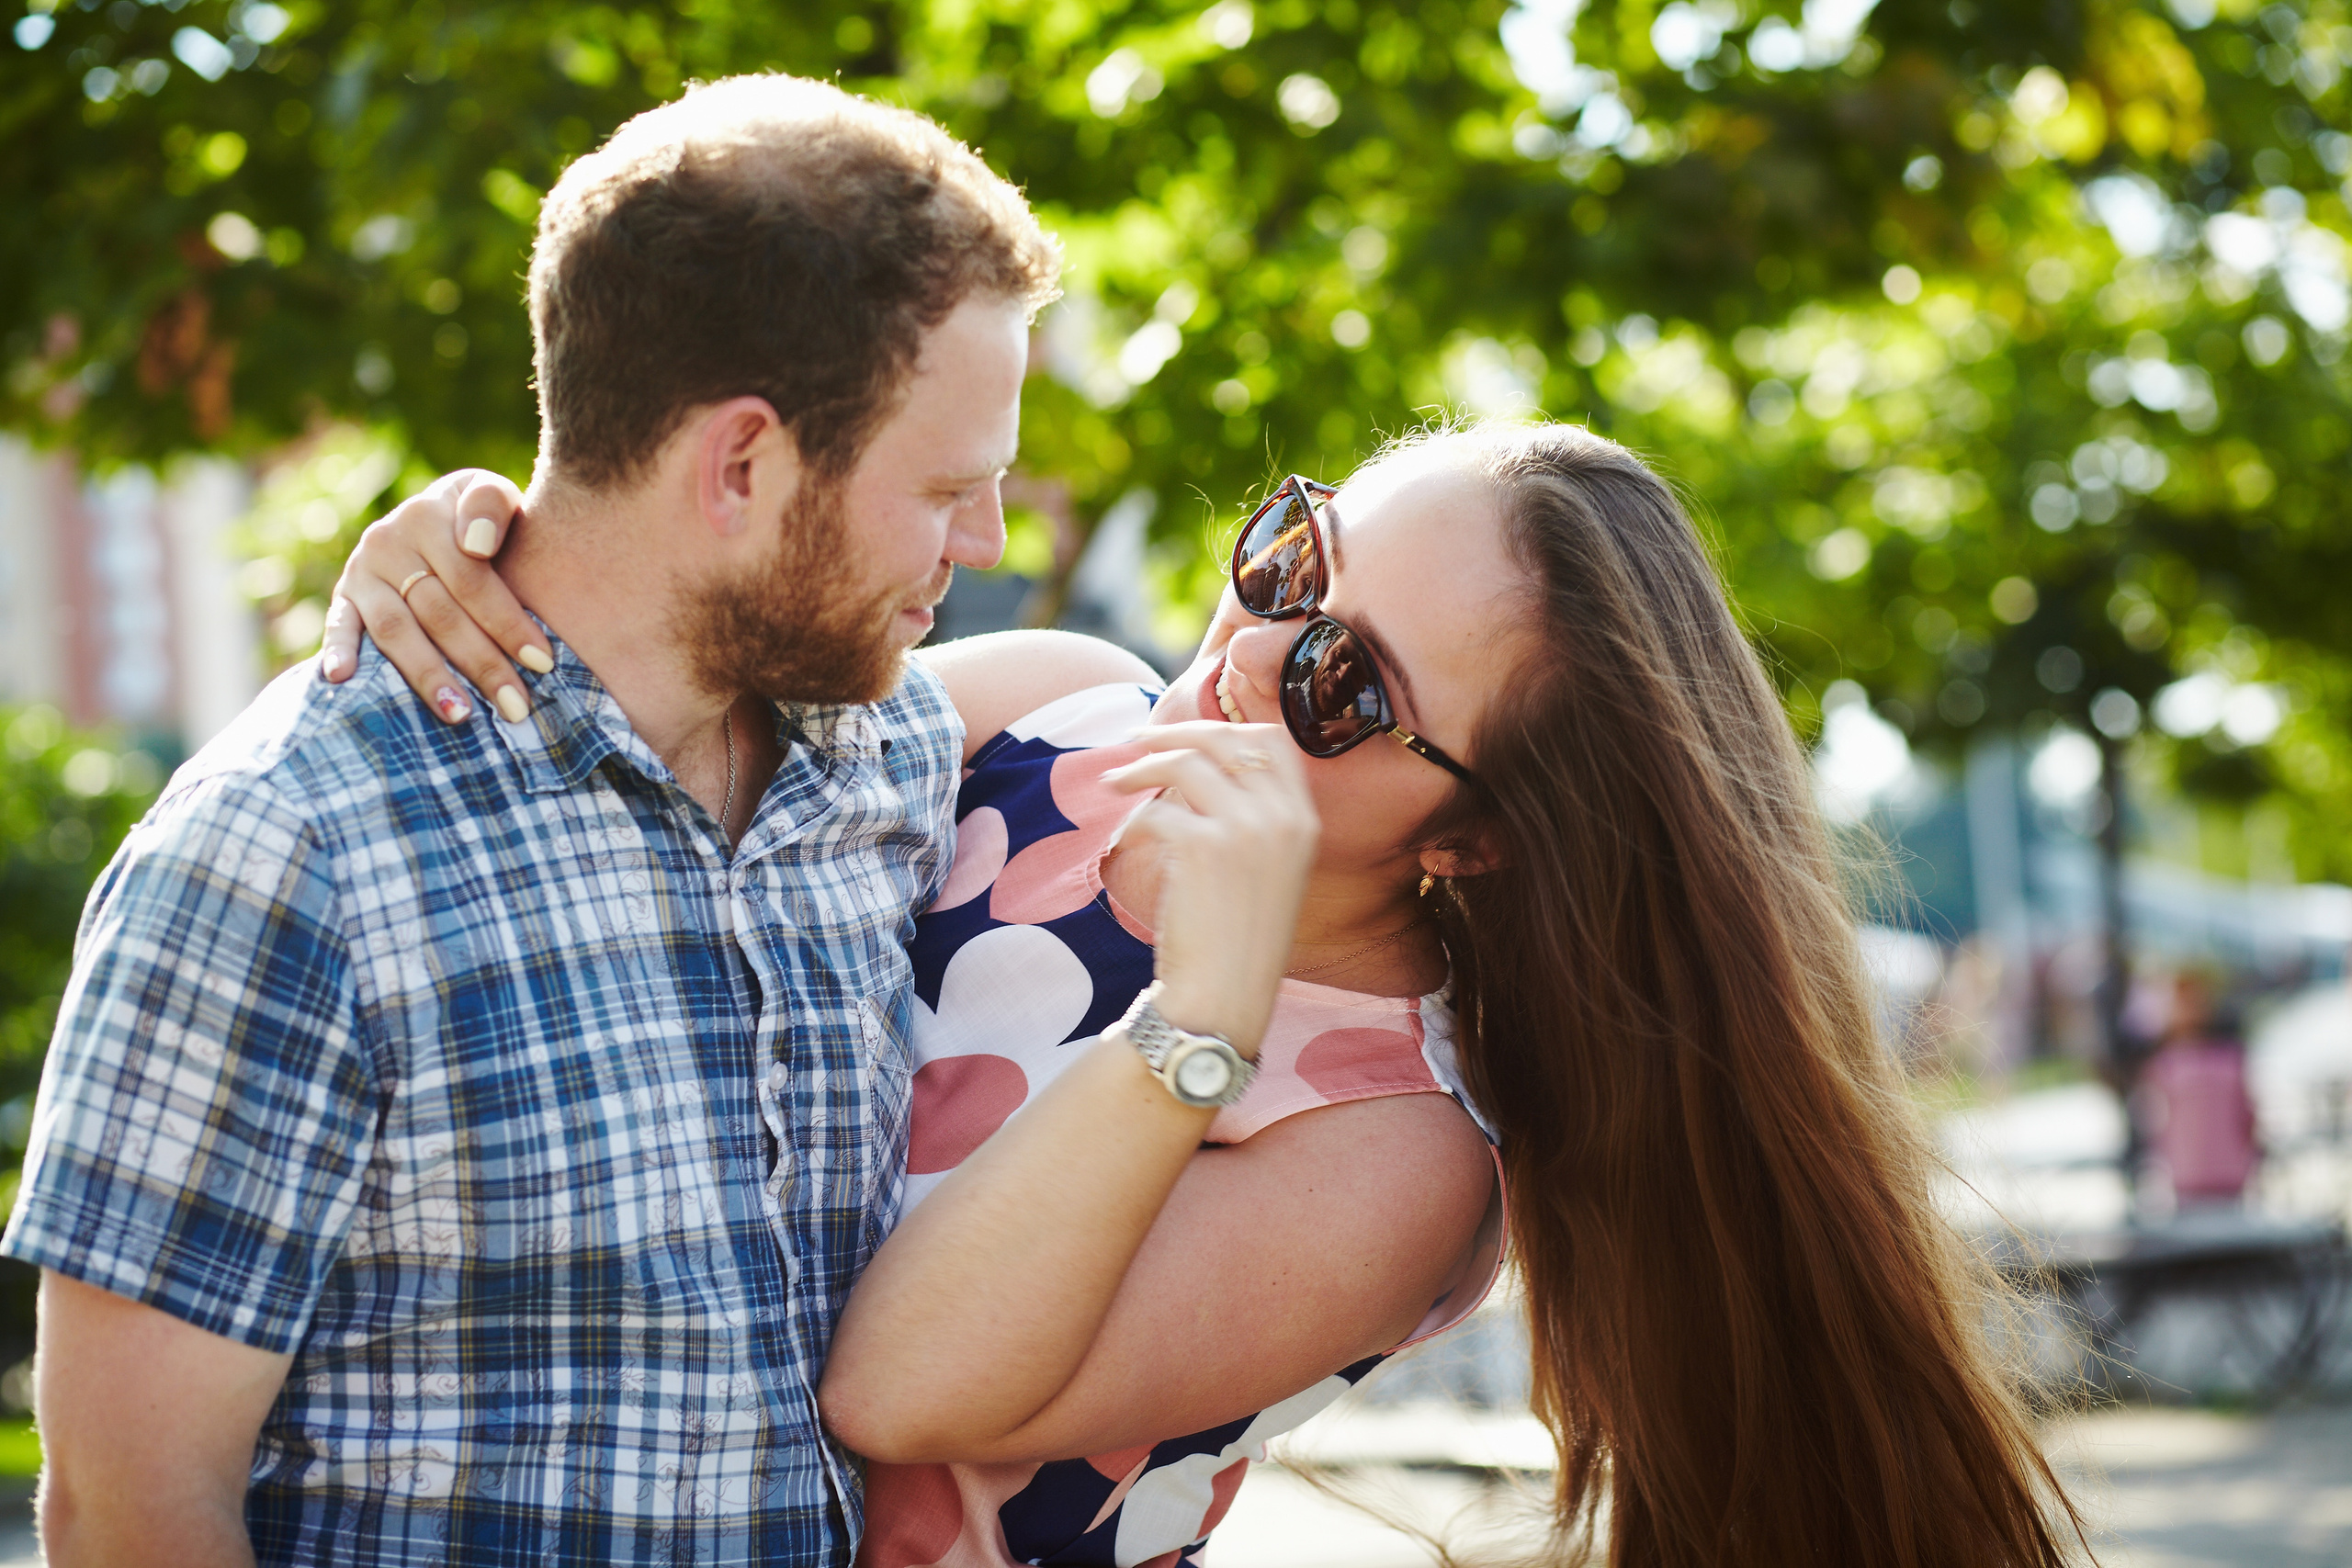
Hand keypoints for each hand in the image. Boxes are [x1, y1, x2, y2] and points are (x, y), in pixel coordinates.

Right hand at [317, 469, 546, 723]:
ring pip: (396, 630)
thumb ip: (491, 504)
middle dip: (482, 663)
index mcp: (429, 516)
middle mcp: (389, 541)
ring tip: (460, 714)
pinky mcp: (343, 594)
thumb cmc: (480, 516)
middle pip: (440, 614)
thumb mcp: (492, 493)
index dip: (508, 623)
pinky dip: (338, 650)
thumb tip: (476, 545)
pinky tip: (341, 680)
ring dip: (427, 675)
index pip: (472, 581)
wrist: (435, 509)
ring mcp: (362, 570)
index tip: (543, 662)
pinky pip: (339, 624)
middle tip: (516, 707)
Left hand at [1102, 722, 1319, 1053]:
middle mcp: (1283, 817)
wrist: (1225, 997)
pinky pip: (1155, 813)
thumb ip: (1254, 819)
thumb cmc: (1238, 941)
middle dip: (1173, 733)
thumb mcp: (1270, 871)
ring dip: (1139, 768)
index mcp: (1305, 820)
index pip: (1273, 741)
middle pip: (1224, 739)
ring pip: (1184, 764)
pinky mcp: (1205, 849)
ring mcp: (1247, 829)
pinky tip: (1123, 844)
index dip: (1224, 728)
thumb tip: (1200, 768)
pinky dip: (1131, 824)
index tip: (1186, 735)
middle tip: (1134, 741)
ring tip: (1112, 783)